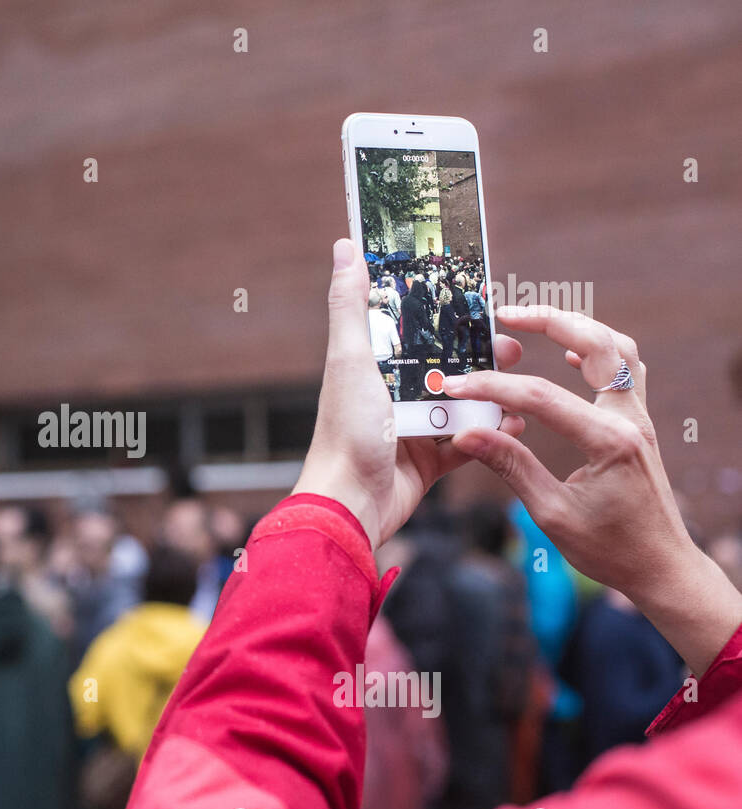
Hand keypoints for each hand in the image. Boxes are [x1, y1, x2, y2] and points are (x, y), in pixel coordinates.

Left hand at [293, 239, 525, 547]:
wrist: (351, 505)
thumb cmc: (346, 432)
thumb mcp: (349, 360)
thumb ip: (350, 305)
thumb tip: (345, 245)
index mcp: (371, 367)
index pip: (414, 329)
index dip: (446, 313)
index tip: (482, 299)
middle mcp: (391, 394)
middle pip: (446, 365)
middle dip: (482, 355)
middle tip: (514, 349)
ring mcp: (411, 428)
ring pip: (462, 403)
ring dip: (493, 394)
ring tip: (522, 387)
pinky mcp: (428, 462)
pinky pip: (469, 442)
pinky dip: (492, 433)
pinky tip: (515, 424)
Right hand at [443, 304, 741, 674]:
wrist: (661, 568)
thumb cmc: (610, 550)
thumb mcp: (551, 514)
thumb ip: (510, 466)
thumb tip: (466, 436)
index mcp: (609, 442)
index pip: (542, 398)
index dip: (493, 388)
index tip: (456, 386)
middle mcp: (631, 420)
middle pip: (597, 345)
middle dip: (551, 321)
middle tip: (506, 315)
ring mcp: (640, 419)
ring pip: (619, 349)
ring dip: (579, 328)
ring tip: (536, 322)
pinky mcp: (639, 425)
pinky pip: (626, 371)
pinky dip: (598, 353)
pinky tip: (570, 353)